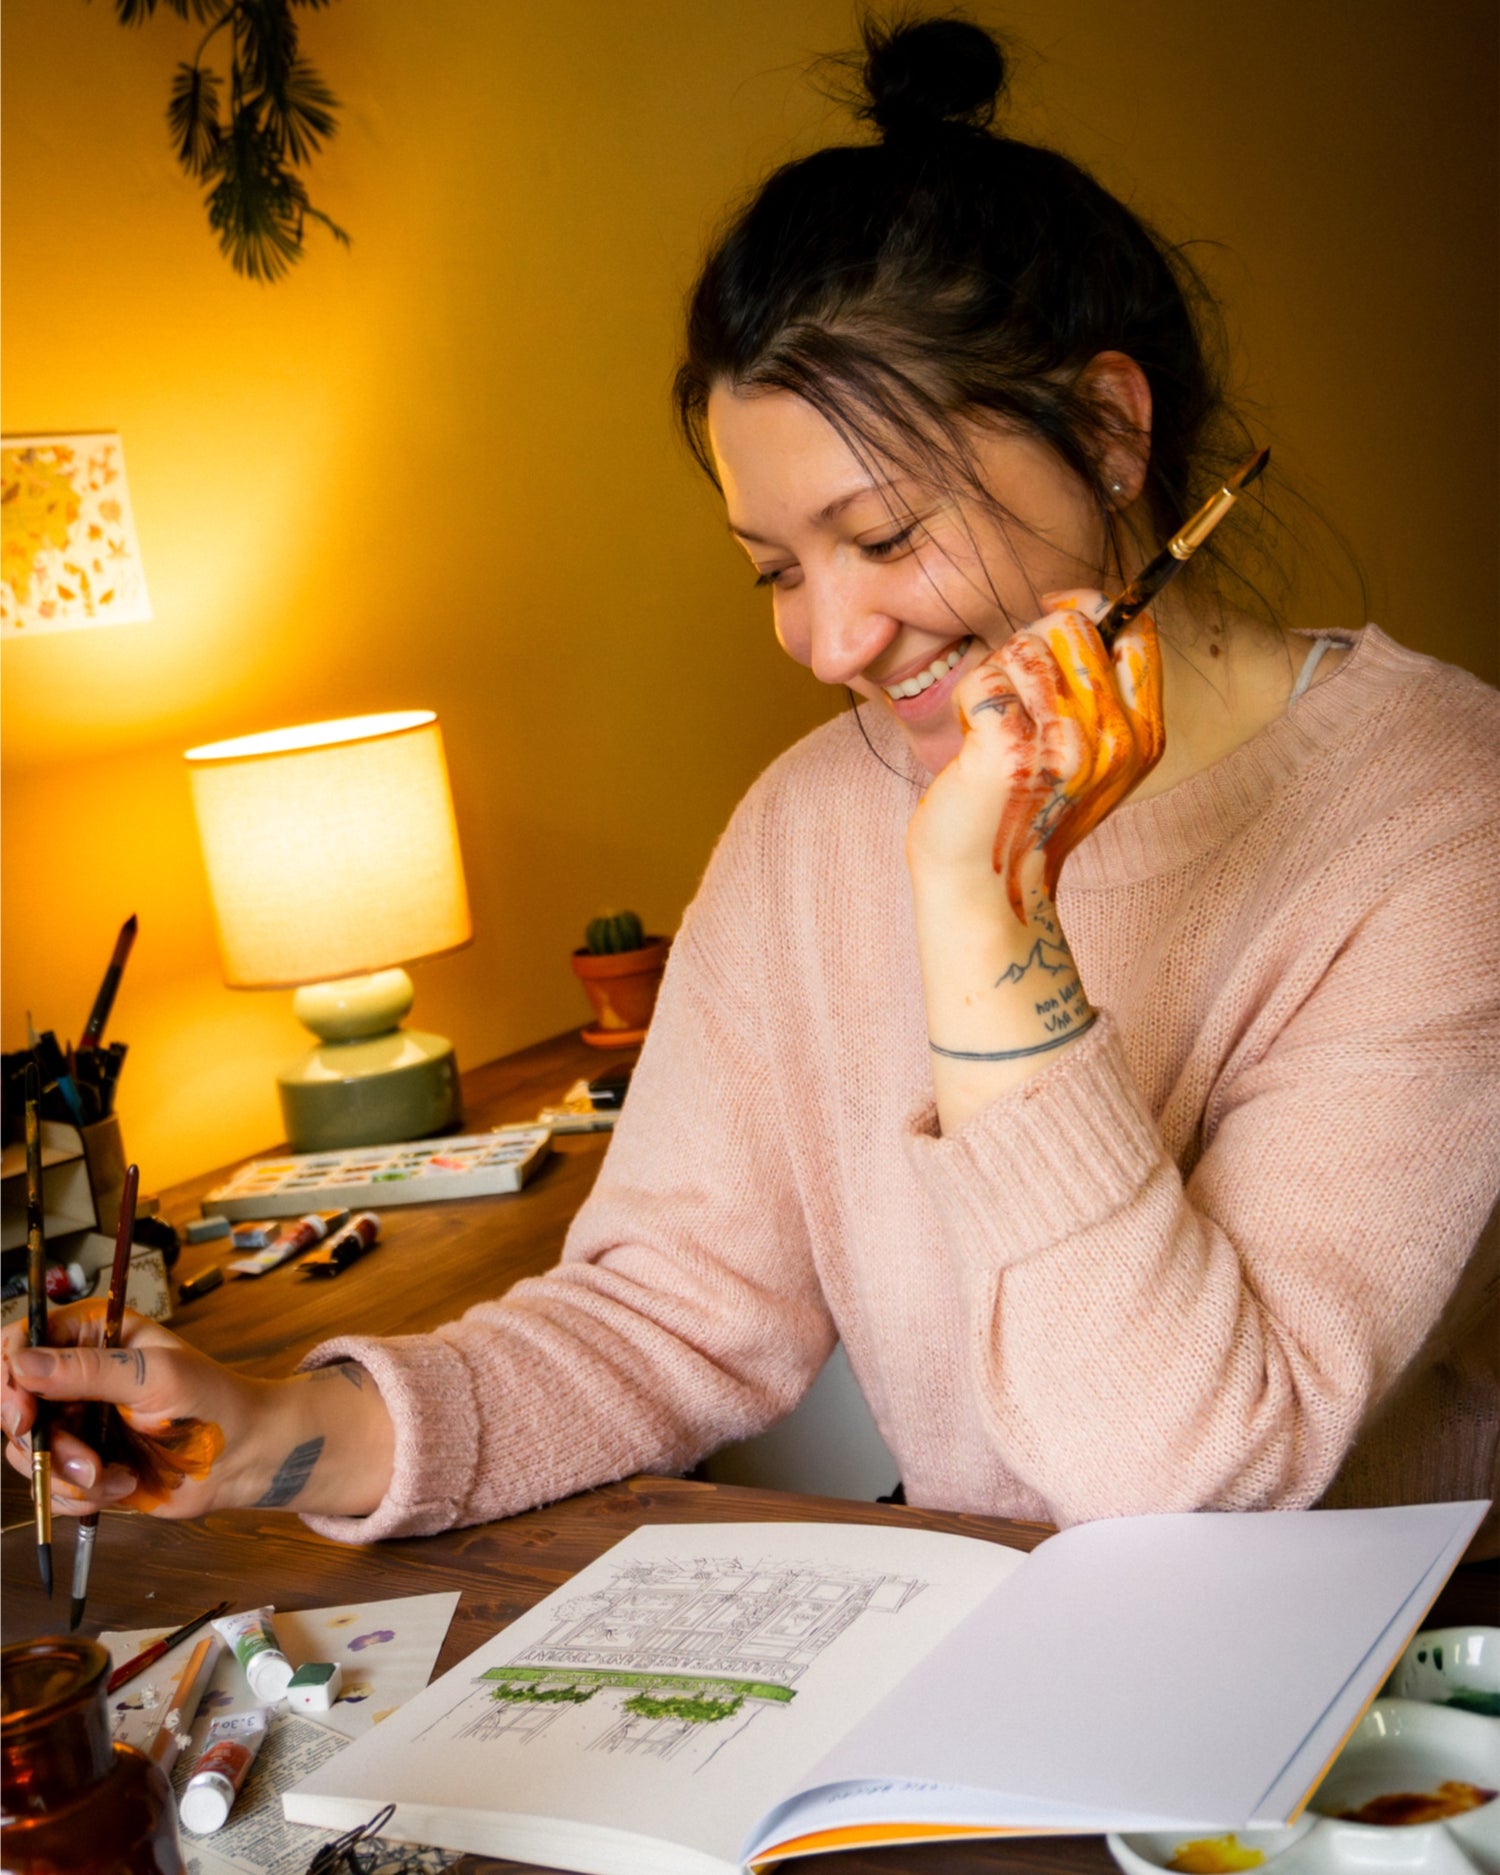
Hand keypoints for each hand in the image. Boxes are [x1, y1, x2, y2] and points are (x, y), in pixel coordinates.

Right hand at [3, 1302, 272, 1517]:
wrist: (243, 1458)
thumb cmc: (212, 1400)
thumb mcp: (154, 1376)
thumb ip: (88, 1370)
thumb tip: (22, 1363)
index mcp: (93, 1335)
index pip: (21, 1342)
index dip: (8, 1376)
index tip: (23, 1413)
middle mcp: (76, 1376)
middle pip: (13, 1403)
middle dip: (40, 1440)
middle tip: (79, 1458)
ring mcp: (77, 1422)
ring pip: (27, 1451)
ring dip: (67, 1472)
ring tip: (112, 1473)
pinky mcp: (83, 1463)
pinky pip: (51, 1485)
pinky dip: (80, 1494)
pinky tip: (122, 1484)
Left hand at [907, 592, 1163, 922]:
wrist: (986, 885)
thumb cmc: (1023, 809)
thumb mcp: (1086, 751)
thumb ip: (1096, 687)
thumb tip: (1078, 605)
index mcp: (1143, 735)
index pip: (1135, 629)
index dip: (1090, 610)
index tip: (1052, 622)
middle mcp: (1115, 739)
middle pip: (1074, 625)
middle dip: (1029, 647)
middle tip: (1013, 702)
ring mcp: (1066, 745)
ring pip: (1024, 647)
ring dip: (996, 679)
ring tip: (997, 730)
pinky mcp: (1012, 751)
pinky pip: (985, 679)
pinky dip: (968, 702)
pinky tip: (974, 743)